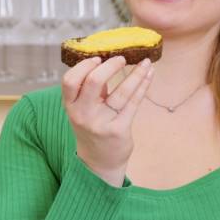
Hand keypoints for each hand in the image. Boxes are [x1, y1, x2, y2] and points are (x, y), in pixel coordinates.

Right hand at [61, 54, 153, 186]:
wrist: (99, 162)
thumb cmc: (92, 128)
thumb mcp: (83, 110)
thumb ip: (91, 89)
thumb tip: (108, 59)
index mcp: (71, 106)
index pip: (70, 80)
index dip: (84, 66)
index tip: (98, 57)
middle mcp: (83, 115)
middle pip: (94, 82)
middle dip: (111, 66)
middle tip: (123, 58)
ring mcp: (101, 123)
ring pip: (121, 92)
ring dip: (136, 74)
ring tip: (146, 63)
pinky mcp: (119, 130)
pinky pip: (133, 103)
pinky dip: (143, 86)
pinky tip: (149, 75)